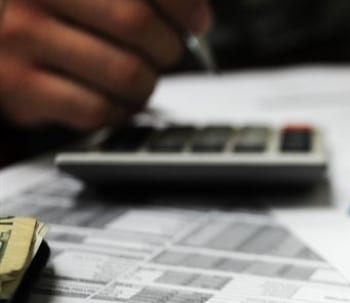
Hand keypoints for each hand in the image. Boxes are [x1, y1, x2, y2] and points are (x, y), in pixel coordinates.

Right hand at [0, 0, 211, 129]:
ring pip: (126, 74)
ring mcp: (21, 38)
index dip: (184, 6)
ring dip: (145, 84)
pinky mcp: (19, 86)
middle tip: (162, 52)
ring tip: (134, 76)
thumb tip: (196, 14)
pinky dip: (118, 110)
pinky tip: (109, 97)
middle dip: (166, 47)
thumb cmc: (57, 15)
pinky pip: (99, 110)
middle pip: (138, 26)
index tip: (195, 21)